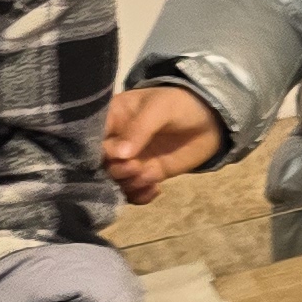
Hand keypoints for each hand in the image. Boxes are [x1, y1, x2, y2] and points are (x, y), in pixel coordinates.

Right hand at [103, 84, 227, 206]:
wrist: (210, 120)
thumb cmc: (180, 104)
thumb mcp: (159, 109)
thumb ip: (139, 129)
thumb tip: (120, 154)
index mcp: (111, 118)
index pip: (91, 139)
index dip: (98, 151)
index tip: (117, 156)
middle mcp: (115, 142)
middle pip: (99, 165)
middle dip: (116, 170)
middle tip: (136, 166)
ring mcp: (129, 160)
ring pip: (114, 181)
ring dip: (129, 184)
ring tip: (149, 176)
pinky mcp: (145, 175)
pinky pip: (132, 193)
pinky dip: (140, 196)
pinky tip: (155, 189)